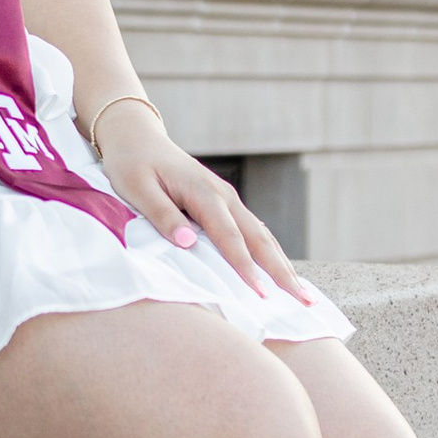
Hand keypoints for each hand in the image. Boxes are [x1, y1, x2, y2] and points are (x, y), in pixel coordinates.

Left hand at [96, 129, 308, 303]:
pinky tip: (281, 272)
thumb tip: (186, 242)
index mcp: (204, 193)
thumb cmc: (132, 164)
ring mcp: (228, 199)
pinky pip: (254, 232)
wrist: (138, 138)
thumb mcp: (137, 188)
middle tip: (305, 300)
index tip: (262, 294)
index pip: (230, 237)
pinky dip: (270, 253)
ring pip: (262, 236)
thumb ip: (162, 215)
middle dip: (283, 271)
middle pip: (259, 239)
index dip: (246, 268)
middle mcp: (224, 196)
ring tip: (304, 293)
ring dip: (283, 264)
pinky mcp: (225, 204)